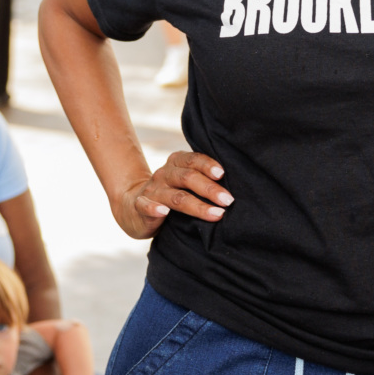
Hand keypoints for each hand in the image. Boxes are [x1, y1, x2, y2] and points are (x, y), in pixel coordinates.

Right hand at [115, 150, 229, 239]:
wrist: (134, 207)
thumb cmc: (172, 193)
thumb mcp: (186, 183)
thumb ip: (205, 179)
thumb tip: (240, 185)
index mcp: (177, 163)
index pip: (193, 160)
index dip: (208, 165)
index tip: (223, 174)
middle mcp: (165, 174)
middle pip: (188, 177)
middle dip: (210, 189)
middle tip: (228, 200)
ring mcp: (153, 190)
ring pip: (175, 196)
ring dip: (197, 205)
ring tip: (216, 215)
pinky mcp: (140, 206)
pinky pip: (146, 205)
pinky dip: (154, 208)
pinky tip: (164, 212)